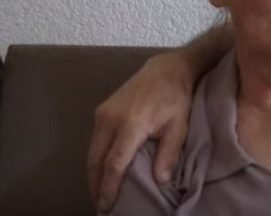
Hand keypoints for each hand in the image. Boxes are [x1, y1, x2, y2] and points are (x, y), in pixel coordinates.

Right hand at [86, 52, 192, 211]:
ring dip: (93, 174)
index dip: (109, 187)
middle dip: (95, 185)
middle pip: (95, 160)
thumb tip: (160, 180)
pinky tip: (101, 170)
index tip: (106, 204)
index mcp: (131, 124)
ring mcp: (102, 114)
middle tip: (100, 204)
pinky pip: (93, 141)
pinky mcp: (100, 111)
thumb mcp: (179, 126)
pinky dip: (95, 159)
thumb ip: (169, 153)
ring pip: (91, 152)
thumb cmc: (176, 98)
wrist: (165, 69)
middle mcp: (111, 119)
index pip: (114, 163)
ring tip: (99, 191)